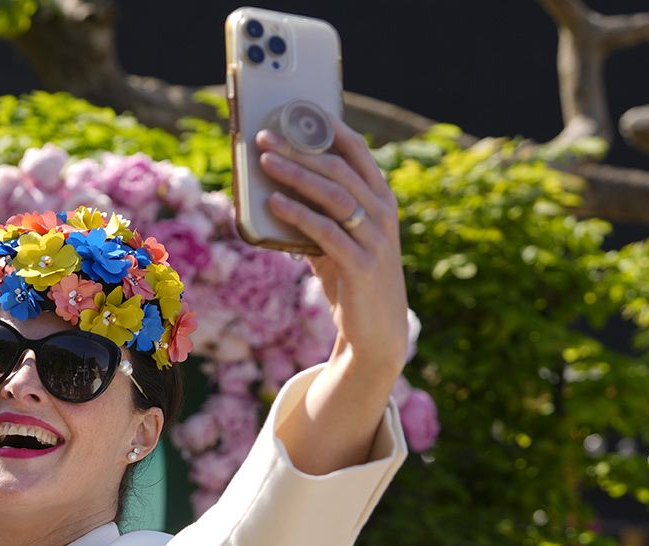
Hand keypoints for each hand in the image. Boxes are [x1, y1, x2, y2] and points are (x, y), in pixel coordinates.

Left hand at [257, 119, 409, 383]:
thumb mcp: (335, 241)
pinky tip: (274, 203)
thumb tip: (270, 190)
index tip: (299, 111)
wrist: (376, 332)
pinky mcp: (361, 264)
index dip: (329, 128)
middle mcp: (383, 213)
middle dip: (299, 149)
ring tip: (265, 162)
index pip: (357, 152)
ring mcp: (375, 238)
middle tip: (265, 137)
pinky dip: (298, 214)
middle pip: (338, 169)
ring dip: (295, 175)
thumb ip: (314, 215)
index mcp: (381, 199)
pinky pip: (326, 231)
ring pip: (333, 194)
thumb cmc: (352, 280)